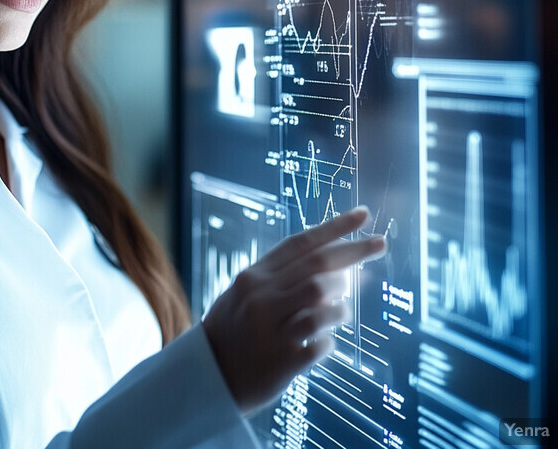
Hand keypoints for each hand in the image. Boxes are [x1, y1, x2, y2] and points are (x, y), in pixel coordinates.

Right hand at [201, 205, 385, 413]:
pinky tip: (322, 342)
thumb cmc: (235, 328)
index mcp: (254, 275)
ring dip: (341, 303)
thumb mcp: (247, 292)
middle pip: (319, 267)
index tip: (363, 214)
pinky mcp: (283, 361)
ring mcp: (272, 328)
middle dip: (355, 251)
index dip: (335, 226)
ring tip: (338, 312)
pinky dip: (329, 340)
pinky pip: (322, 342)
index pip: (302, 243)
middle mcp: (262, 296)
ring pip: (323, 300)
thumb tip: (336, 265)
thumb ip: (283, 277)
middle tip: (381, 244)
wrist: (208, 375)